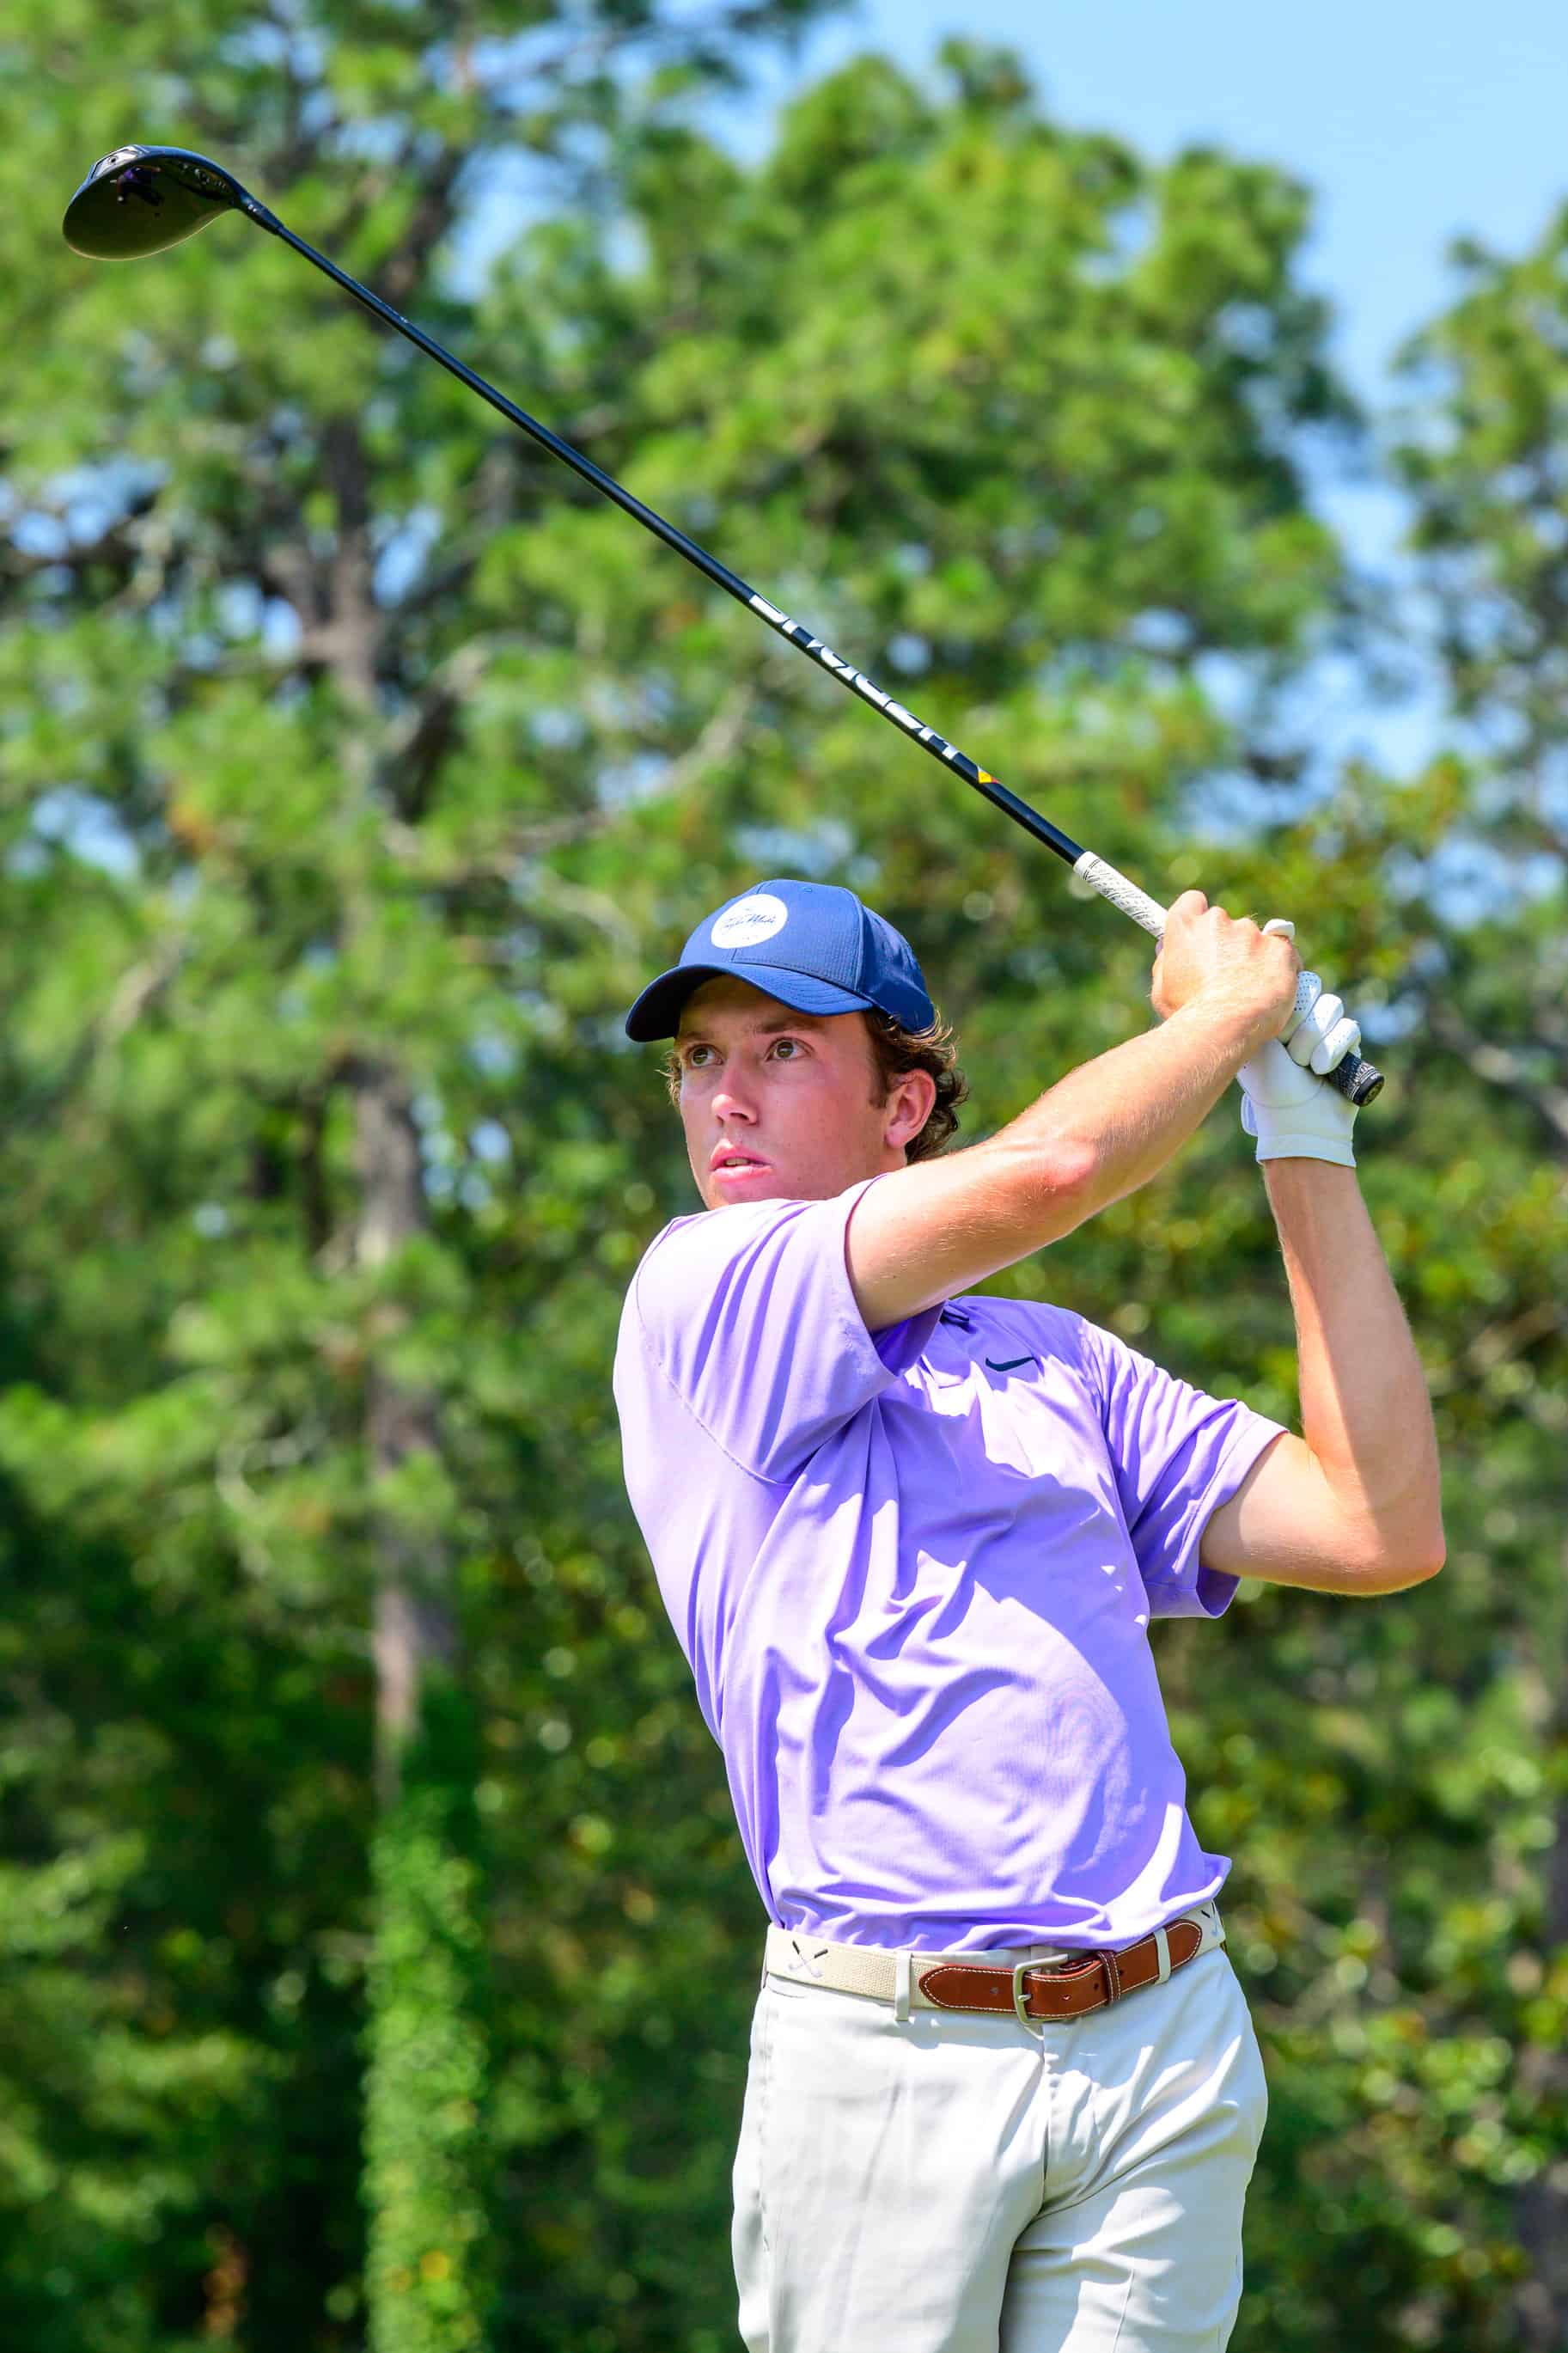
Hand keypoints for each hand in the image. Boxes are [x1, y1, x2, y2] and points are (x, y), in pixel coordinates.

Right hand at [1150, 891, 1300, 1055]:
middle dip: (1226, 943)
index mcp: (1185, 927)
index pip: (1192, 901)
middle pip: (1224, 923)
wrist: (1224, 1028)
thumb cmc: (1188, 1015)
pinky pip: (1284, 951)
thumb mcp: (1163, 992)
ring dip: (1253, 957)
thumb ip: (1165, 965)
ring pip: (1255, 938)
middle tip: (1226, 973)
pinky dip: (1280, 966)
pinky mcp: (1280, 947)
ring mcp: (1251, 932)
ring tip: (1250, 990)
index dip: (1196, 915)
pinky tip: (1273, 988)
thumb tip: (1167, 951)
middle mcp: (1218, 921)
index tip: (1199, 931)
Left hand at [1239, 940, 1363, 1165]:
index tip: (1275, 1033)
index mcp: (1272, 1013)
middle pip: (1313, 988)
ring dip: (1316, 1039)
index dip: (1286, 1005)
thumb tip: (1269, 964)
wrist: (1300, 1121)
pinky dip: (1335, 1049)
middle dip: (1301, 1024)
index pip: (1288, 981)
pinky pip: (1349, 1028)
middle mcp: (1297, 1017)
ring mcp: (1323, 1030)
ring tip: (1304, 1066)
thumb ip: (1260, 1005)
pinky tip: (1322, 1070)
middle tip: (1289, 1052)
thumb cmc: (1270, 1085)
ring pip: (1332, 1006)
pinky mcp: (1347, 1044)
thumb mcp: (1257, 1042)